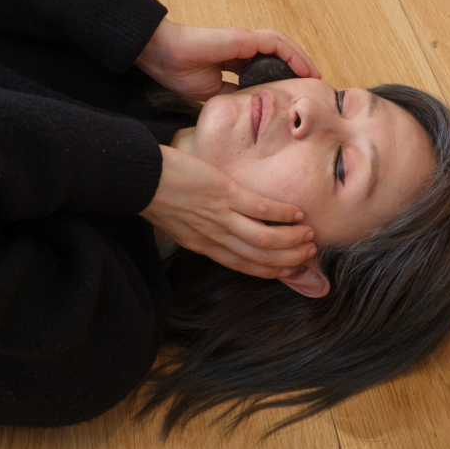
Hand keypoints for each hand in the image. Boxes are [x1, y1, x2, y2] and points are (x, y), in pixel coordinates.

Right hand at [135, 18, 320, 99]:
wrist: (164, 55)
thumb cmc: (179, 70)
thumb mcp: (212, 91)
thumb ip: (232, 94)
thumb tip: (252, 106)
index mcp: (232, 59)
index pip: (264, 67)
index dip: (280, 78)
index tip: (293, 94)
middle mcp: (241, 47)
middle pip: (277, 54)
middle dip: (296, 68)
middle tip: (311, 85)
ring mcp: (244, 40)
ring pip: (281, 46)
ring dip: (300, 60)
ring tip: (314, 76)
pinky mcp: (245, 38)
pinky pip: (277, 43)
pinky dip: (293, 54)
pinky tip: (304, 68)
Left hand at [139, 145, 316, 278]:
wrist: (141, 179)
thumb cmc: (154, 197)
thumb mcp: (174, 225)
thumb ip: (194, 232)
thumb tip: (203, 234)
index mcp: (204, 246)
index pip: (244, 265)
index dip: (270, 270)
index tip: (290, 269)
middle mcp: (215, 237)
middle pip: (259, 257)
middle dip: (288, 258)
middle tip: (309, 253)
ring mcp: (221, 216)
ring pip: (264, 238)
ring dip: (290, 239)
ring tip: (308, 235)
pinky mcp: (225, 193)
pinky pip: (260, 208)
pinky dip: (281, 213)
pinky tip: (296, 212)